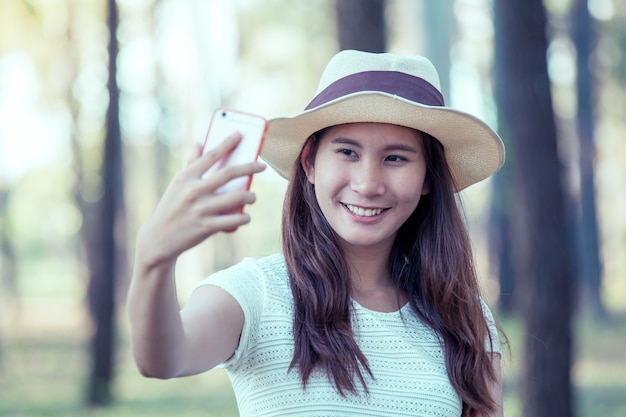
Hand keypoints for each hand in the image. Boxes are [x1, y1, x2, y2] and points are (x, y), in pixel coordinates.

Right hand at [136, 133, 265, 269]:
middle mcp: (194, 191)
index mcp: (186, 177)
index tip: (240, 134)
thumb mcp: (177, 184)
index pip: (211, 155)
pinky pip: (234, 220)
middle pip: (229, 173)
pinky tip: (245, 216)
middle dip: (250, 167)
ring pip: (236, 197)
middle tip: (262, 165)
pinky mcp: (206, 227)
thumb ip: (191, 164)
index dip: (227, 143)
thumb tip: (200, 143)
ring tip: (252, 196)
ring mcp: (201, 209)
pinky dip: (244, 217)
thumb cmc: (171, 208)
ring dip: (250, 196)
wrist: (157, 239)